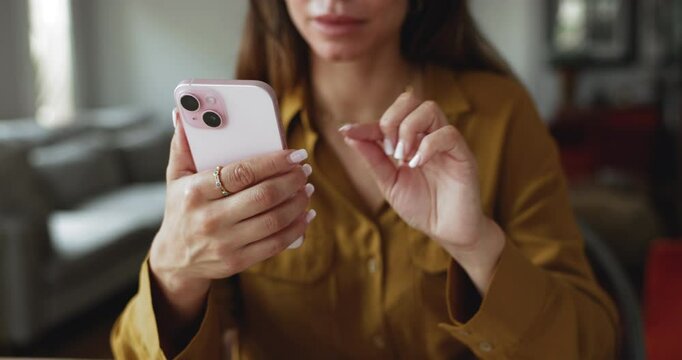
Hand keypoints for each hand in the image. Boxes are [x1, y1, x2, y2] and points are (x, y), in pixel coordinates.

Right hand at [150, 109, 315, 321]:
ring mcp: (224, 242)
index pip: (242, 172)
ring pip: (274, 220)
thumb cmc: (181, 209)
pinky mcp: (237, 261)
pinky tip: (305, 215)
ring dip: (298, 202)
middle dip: (291, 180)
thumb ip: (182, 146)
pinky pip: (275, 244)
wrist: (175, 259)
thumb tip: (181, 113)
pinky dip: (296, 228)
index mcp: (196, 192)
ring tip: (307, 189)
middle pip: (264, 196)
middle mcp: (210, 218)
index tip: (294, 154)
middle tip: (304, 170)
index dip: (274, 162)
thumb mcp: (175, 177)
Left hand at [340, 92, 503, 292]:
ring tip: (403, 158)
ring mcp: (447, 142)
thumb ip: (373, 159)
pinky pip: (448, 134)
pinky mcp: (463, 154)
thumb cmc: (421, 207)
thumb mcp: (389, 183)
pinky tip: (417, 164)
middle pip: (411, 100)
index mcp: (411, 139)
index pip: (390, 117)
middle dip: (392, 120)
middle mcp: (429, 134)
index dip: (367, 124)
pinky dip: (427, 145)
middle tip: (389, 151)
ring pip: (429, 109)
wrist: (446, 231)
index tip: (346, 131)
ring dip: (409, 130)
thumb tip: (349, 135)